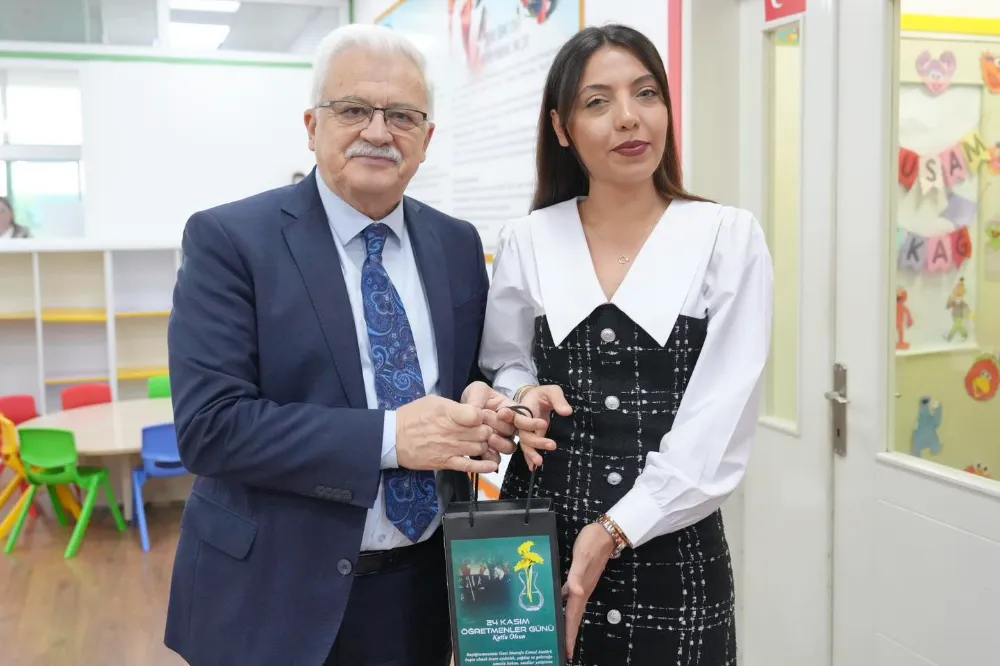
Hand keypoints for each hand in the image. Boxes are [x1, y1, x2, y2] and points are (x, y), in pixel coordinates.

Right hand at [395, 395, 498, 473]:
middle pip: (483, 432)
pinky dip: (483, 466)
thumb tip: (471, 411)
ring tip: (481, 442)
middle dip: (487, 430)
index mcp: (449, 413)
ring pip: (480, 448)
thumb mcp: (433, 401)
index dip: (482, 415)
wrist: (393, 438)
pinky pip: (470, 466)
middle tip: (483, 429)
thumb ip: (454, 406)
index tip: (479, 416)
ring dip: (484, 445)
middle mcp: (452, 432)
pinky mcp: (447, 463)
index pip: (477, 414)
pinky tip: (492, 464)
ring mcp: (451, 449)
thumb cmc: (412, 416)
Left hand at [460, 381, 518, 463]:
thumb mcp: (478, 390)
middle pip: (514, 432)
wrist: (461, 410)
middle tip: (485, 416)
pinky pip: (496, 458)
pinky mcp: (490, 450)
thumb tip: (479, 413)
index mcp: (511, 410)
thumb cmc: (475, 396)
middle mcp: (509, 426)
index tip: (503, 413)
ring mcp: (501, 439)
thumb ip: (480, 399)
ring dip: (500, 443)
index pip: (524, 416)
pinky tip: (483, 452)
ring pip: (509, 447)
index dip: (520, 418)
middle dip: (500, 425)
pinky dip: (491, 456)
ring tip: (489, 437)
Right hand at [513, 385, 572, 469]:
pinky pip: (528, 448)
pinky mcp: (531, 437)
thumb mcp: (552, 391)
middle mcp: (522, 422)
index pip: (524, 419)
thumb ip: (558, 399)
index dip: (532, 424)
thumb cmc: (544, 394)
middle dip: (536, 442)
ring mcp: (526, 431)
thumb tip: (567, 412)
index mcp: (524, 409)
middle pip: (525, 435)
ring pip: (525, 445)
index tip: (544, 424)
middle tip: (552, 445)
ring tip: (539, 463)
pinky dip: (530, 458)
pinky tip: (533, 468)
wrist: (536, 398)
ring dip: (532, 454)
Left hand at [562, 523, 616, 659]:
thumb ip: (576, 574)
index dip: (569, 634)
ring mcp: (582, 585)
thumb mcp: (581, 556)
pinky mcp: (581, 578)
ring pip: (573, 609)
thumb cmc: (592, 542)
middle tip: (563, 651)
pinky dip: (565, 606)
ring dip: (567, 623)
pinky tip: (558, 606)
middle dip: (568, 634)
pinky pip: (570, 598)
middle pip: (573, 617)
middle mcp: (582, 590)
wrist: (605, 532)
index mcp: (580, 589)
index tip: (567, 652)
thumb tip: (575, 592)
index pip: (572, 616)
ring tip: (560, 636)